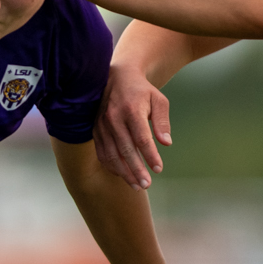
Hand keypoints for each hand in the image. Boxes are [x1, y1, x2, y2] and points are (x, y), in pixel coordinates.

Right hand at [95, 62, 170, 189]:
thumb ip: (162, 121)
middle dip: (136, 170)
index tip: (159, 169)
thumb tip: (166, 143)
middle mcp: (113, 118)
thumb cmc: (142, 91)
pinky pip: (102, 152)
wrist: (117, 78)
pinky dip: (111, 166)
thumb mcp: (158, 100)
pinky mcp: (95, 130)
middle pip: (125, 150)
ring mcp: (102, 125)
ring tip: (137, 185)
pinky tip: (123, 175)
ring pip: (111, 155)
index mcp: (131, 109)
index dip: (150, 155)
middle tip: (147, 184)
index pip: (142, 138)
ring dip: (124, 173)